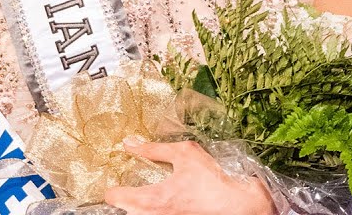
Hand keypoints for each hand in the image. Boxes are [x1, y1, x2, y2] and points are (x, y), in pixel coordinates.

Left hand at [104, 139, 274, 214]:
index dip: (113, 188)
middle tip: (131, 192)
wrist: (238, 206)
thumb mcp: (185, 154)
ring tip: (148, 200)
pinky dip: (154, 212)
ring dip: (140, 209)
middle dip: (126, 203)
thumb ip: (154, 149)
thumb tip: (131, 143)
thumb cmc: (212, 181)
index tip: (117, 184)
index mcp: (152, 199)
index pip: (115, 198)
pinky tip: (166, 205)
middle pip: (124, 213)